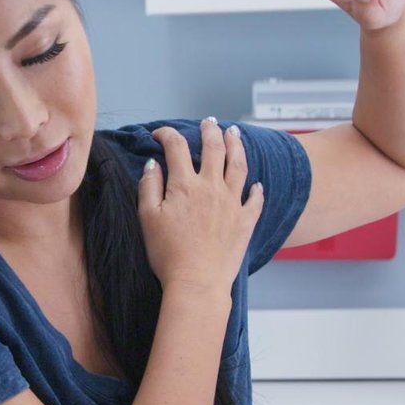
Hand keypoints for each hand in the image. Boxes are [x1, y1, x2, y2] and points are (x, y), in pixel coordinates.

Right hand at [137, 120, 263, 298]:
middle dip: (210, 130)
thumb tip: (153, 164)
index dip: (167, 134)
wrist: (198, 282)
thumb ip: (149, 186)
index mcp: (185, 185)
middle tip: (208, 122)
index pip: (176, 147)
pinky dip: (256, 189)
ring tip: (235, 133)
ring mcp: (232, 202)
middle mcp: (212, 187)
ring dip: (237, 145)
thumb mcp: (148, 218)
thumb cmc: (168, 254)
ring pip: (238, 165)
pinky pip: (255, 199)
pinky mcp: (245, 221)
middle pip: (214, 148)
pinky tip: (257, 183)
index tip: (159, 134)